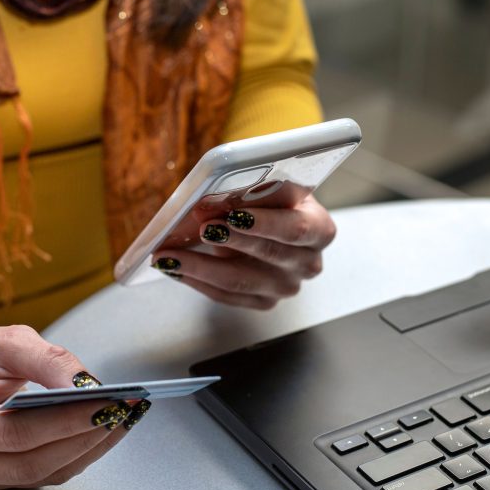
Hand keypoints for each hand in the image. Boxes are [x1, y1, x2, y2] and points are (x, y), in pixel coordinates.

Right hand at [0, 323, 148, 489]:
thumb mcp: (8, 342)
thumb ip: (49, 361)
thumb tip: (87, 387)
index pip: (13, 432)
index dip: (64, 422)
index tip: (105, 403)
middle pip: (30, 462)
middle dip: (83, 437)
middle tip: (122, 410)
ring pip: (42, 474)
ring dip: (89, 448)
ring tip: (123, 417)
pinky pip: (45, 475)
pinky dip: (79, 453)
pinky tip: (104, 430)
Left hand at [151, 195, 335, 308]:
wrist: (274, 223)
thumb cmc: (272, 201)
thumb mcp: (270, 188)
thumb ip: (250, 192)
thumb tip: (210, 202)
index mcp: (319, 229)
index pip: (295, 229)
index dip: (265, 223)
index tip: (234, 214)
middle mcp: (308, 263)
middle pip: (268, 254)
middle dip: (231, 240)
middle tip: (201, 228)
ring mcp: (285, 287)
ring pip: (240, 281)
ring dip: (201, 266)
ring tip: (170, 253)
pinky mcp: (263, 301)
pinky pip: (227, 295)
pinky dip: (197, 280)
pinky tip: (175, 267)